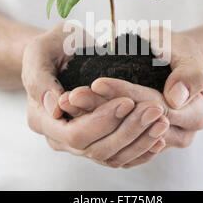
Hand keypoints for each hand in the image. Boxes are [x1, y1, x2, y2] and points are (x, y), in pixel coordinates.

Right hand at [22, 23, 166, 166]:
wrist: (63, 51)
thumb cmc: (53, 45)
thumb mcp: (40, 50)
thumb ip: (40, 77)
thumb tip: (55, 107)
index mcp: (41, 118)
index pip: (74, 134)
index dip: (102, 121)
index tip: (128, 101)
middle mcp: (58, 137)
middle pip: (95, 149)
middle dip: (127, 131)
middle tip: (155, 110)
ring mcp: (78, 143)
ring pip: (110, 156)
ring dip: (139, 142)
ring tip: (162, 122)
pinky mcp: (96, 141)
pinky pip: (119, 156)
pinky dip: (140, 150)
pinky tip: (159, 138)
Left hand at [58, 29, 202, 166]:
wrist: (167, 59)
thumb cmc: (175, 50)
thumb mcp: (185, 50)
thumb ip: (190, 71)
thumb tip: (177, 98)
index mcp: (197, 114)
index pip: (156, 107)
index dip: (126, 95)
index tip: (97, 83)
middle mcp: (181, 134)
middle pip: (136, 124)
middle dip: (101, 109)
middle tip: (71, 95)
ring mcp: (160, 140)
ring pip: (122, 134)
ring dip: (92, 118)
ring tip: (67, 102)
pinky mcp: (142, 140)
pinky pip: (116, 137)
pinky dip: (93, 124)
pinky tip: (73, 111)